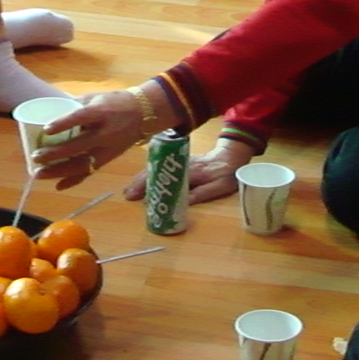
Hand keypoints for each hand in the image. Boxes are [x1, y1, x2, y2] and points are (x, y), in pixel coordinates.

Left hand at [32, 91, 147, 187]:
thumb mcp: (94, 97)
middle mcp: (105, 132)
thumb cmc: (114, 102)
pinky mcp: (109, 159)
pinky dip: (74, 180)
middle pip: (78, 146)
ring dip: (59, 171)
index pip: (80, 117)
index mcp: (101, 112)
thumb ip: (73, 105)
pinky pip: (90, 172)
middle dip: (55, 154)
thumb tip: (47, 109)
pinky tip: (58, 185)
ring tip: (39, 174)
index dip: (63, 123)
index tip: (46, 129)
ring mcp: (108, 149)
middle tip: (35, 157)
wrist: (144, 114)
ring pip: (82, 164)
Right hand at [121, 138, 252, 204]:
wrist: (231, 156)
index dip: (146, 186)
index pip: (161, 176)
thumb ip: (201, 194)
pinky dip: (148, 174)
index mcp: (187, 170)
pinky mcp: (178, 162)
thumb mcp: (218, 187)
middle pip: (153, 170)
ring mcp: (177, 161)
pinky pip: (159, 166)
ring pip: (154, 167)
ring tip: (130, 191)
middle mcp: (178, 163)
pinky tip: (143, 182)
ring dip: (140, 178)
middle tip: (127, 196)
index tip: (135, 196)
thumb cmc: (226, 174)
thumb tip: (180, 203)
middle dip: (138, 182)